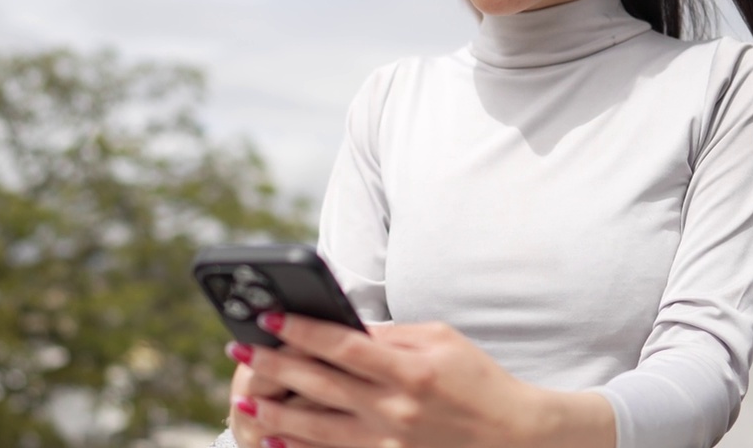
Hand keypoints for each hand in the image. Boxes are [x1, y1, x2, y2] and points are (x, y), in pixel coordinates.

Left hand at [229, 314, 615, 447]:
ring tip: (245, 395)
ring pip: (317, 425)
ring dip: (276, 409)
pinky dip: (299, 445)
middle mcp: (393, 407)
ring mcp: (388, 441)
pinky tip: (274, 435)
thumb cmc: (478, 380)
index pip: (341, 345)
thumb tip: (346, 326)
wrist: (513, 436)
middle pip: (319, 383)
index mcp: (409, 368)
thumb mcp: (443, 340)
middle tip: (239, 349)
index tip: (270, 317)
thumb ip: (392, 334)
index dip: (301, 329)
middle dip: (274, 364)